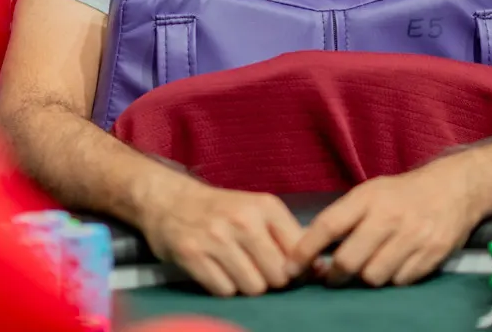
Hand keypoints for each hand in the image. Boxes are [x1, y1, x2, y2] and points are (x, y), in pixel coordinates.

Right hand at [139, 181, 304, 295]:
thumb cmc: (222, 210)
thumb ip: (289, 238)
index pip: (298, 253)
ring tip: (235, 268)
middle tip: (257, 269)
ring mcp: (216, 237)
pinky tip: (216, 270)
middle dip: (270, 280)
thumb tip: (321, 270)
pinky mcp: (193, 254)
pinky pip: (224, 291)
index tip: (286, 269)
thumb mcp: (258, 211)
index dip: (296, 269)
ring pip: (253, 287)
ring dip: (246, 285)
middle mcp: (243, 219)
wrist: (170, 201)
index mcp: (266, 206)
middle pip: (277, 276)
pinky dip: (223, 287)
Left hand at [291, 162, 483, 287]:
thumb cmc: (402, 194)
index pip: (328, 226)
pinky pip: (400, 281)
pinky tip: (394, 263)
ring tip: (368, 266)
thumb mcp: (370, 193)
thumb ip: (343, 217)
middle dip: (335, 275)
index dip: (305, 251)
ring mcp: (412, 237)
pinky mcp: (432, 254)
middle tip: (332, 276)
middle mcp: (389, 217)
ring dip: (366, 278)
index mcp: (368, 197)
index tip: (291, 268)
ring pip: (374, 277)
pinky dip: (393, 278)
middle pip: (349, 261)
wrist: (454, 188)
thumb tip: (309, 247)